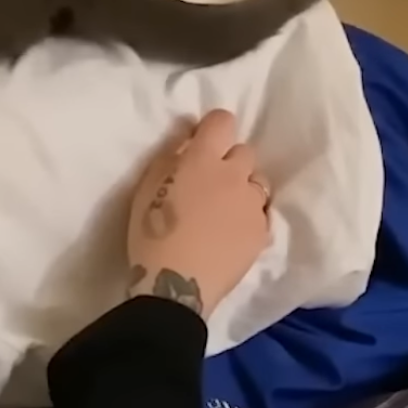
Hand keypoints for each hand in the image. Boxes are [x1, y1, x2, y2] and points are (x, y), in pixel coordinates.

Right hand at [123, 109, 273, 317]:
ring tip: (224, 212)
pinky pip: (261, 214)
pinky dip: (248, 218)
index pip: (223, 121)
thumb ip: (170, 157)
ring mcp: (252, 204)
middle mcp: (235, 175)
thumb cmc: (150, 234)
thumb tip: (188, 141)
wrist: (174, 285)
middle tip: (210, 184)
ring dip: (242, 190)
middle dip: (229, 162)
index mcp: (203, 159)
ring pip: (257, 183)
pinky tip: (231, 235)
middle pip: (245, 152)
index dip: (213, 128)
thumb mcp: (146, 188)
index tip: (202, 143)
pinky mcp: (262, 232)